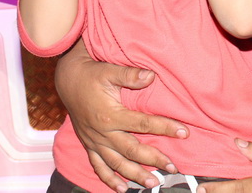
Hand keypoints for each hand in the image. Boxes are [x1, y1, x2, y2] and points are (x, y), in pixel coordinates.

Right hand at [54, 48, 189, 190]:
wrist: (68, 80)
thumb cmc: (91, 74)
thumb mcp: (109, 71)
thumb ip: (130, 75)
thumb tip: (151, 76)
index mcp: (110, 115)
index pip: (143, 124)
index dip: (165, 127)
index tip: (184, 132)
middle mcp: (102, 132)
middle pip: (132, 150)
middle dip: (154, 159)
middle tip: (173, 167)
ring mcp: (94, 141)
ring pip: (117, 163)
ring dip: (135, 175)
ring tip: (153, 183)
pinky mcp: (88, 145)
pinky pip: (98, 167)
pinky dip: (109, 179)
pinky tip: (121, 189)